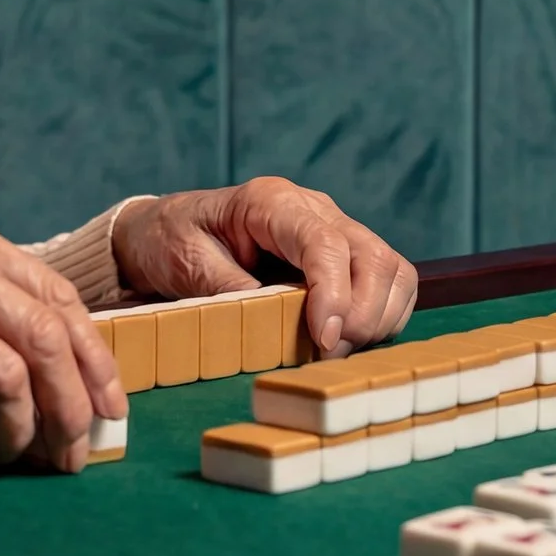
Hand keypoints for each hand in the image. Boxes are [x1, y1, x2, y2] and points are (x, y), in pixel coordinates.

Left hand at [111, 177, 416, 358]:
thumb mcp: (186, 262)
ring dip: (377, 319)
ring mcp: (334, 230)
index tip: (325, 339)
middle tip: (328, 353)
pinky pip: (388, 285)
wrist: (164, 232)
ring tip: (334, 350)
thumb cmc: (171, 241)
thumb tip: (276, 322)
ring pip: (391, 271)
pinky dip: (381, 318)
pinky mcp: (343, 257)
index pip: (325, 243)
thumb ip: (229, 289)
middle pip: (373, 257)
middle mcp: (313, 209)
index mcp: (271, 202)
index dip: (334, 294)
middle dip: (364, 313)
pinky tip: (345, 339)